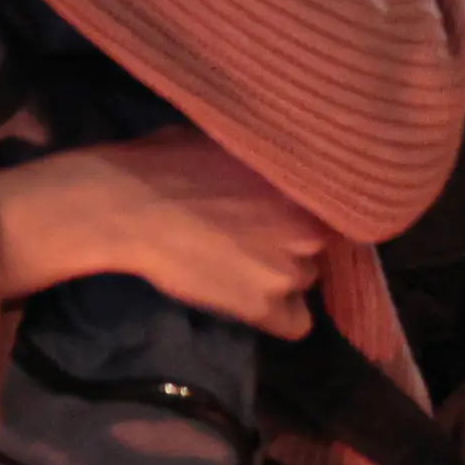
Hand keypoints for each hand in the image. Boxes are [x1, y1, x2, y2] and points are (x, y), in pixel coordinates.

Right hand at [0, 125, 330, 329]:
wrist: (129, 205)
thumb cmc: (172, 160)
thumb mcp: (234, 141)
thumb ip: (271, 158)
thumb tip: (283, 157)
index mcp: (307, 181)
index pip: (335, 207)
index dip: (308, 214)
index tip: (284, 217)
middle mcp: (311, 225)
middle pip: (321, 245)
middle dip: (293, 243)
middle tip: (256, 240)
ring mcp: (291, 268)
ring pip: (307, 281)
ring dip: (282, 277)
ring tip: (243, 268)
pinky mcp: (265, 306)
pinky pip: (297, 324)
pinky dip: (279, 317)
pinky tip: (251, 300)